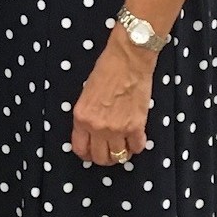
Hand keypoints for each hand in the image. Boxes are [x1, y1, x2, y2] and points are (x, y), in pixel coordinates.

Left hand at [70, 36, 153, 166]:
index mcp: (82, 117)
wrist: (128, 58)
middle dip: (104, 157)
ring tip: (122, 144)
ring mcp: (118, 129)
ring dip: (121, 153)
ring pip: (118, 157)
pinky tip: (135, 137)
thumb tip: (91, 131)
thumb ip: (88, 115)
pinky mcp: (136, 127)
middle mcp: (98, 127)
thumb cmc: (107, 68)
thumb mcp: (87, 92)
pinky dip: (136, 145)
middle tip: (108, 149)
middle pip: (100, 158)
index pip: (80, 149)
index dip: (86, 154)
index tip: (91, 152)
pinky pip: (137, 148)